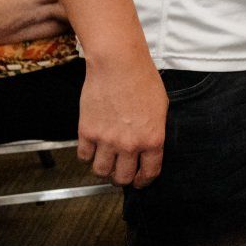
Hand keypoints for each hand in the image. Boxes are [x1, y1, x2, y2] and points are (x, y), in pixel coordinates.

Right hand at [77, 56, 167, 186]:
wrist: (118, 64)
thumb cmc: (143, 80)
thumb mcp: (161, 108)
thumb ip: (154, 131)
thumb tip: (149, 147)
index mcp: (152, 139)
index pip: (149, 173)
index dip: (144, 181)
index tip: (140, 181)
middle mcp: (129, 144)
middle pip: (122, 178)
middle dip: (122, 179)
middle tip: (121, 173)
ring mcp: (106, 140)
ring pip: (101, 171)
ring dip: (104, 170)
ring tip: (106, 162)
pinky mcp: (87, 132)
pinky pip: (84, 156)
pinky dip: (88, 155)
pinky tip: (93, 148)